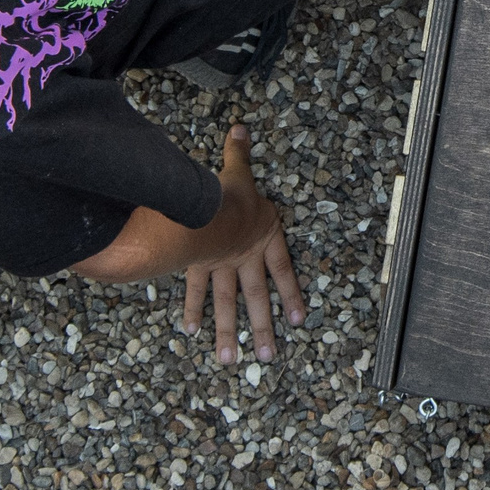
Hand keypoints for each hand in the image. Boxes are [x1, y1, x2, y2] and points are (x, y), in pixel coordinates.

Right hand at [180, 125, 305, 364]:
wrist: (207, 210)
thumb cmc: (230, 193)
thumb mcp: (239, 171)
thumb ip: (239, 153)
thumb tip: (240, 128)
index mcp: (264, 239)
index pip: (283, 270)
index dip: (293, 294)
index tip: (300, 320)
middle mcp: (245, 258)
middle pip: (256, 298)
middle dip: (262, 327)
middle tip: (269, 356)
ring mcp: (221, 266)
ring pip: (228, 304)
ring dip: (230, 332)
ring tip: (232, 361)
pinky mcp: (198, 266)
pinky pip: (195, 291)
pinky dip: (192, 311)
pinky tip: (190, 332)